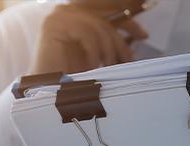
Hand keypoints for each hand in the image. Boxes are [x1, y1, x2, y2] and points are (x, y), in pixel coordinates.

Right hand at [29, 4, 147, 74]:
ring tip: (108, 67)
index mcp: (77, 14)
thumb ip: (110, 40)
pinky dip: (94, 51)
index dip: (128, 21)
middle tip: (127, 60)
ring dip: (108, 50)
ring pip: (98, 26)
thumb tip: (140, 34)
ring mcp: (59, 15)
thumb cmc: (70, 76)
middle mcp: (67, 10)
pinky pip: (87, 32)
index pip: (108, 10)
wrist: (45, 91)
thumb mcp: (97, 53)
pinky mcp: (54, 24)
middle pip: (105, 18)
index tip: (144, 35)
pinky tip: (93, 66)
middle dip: (120, 41)